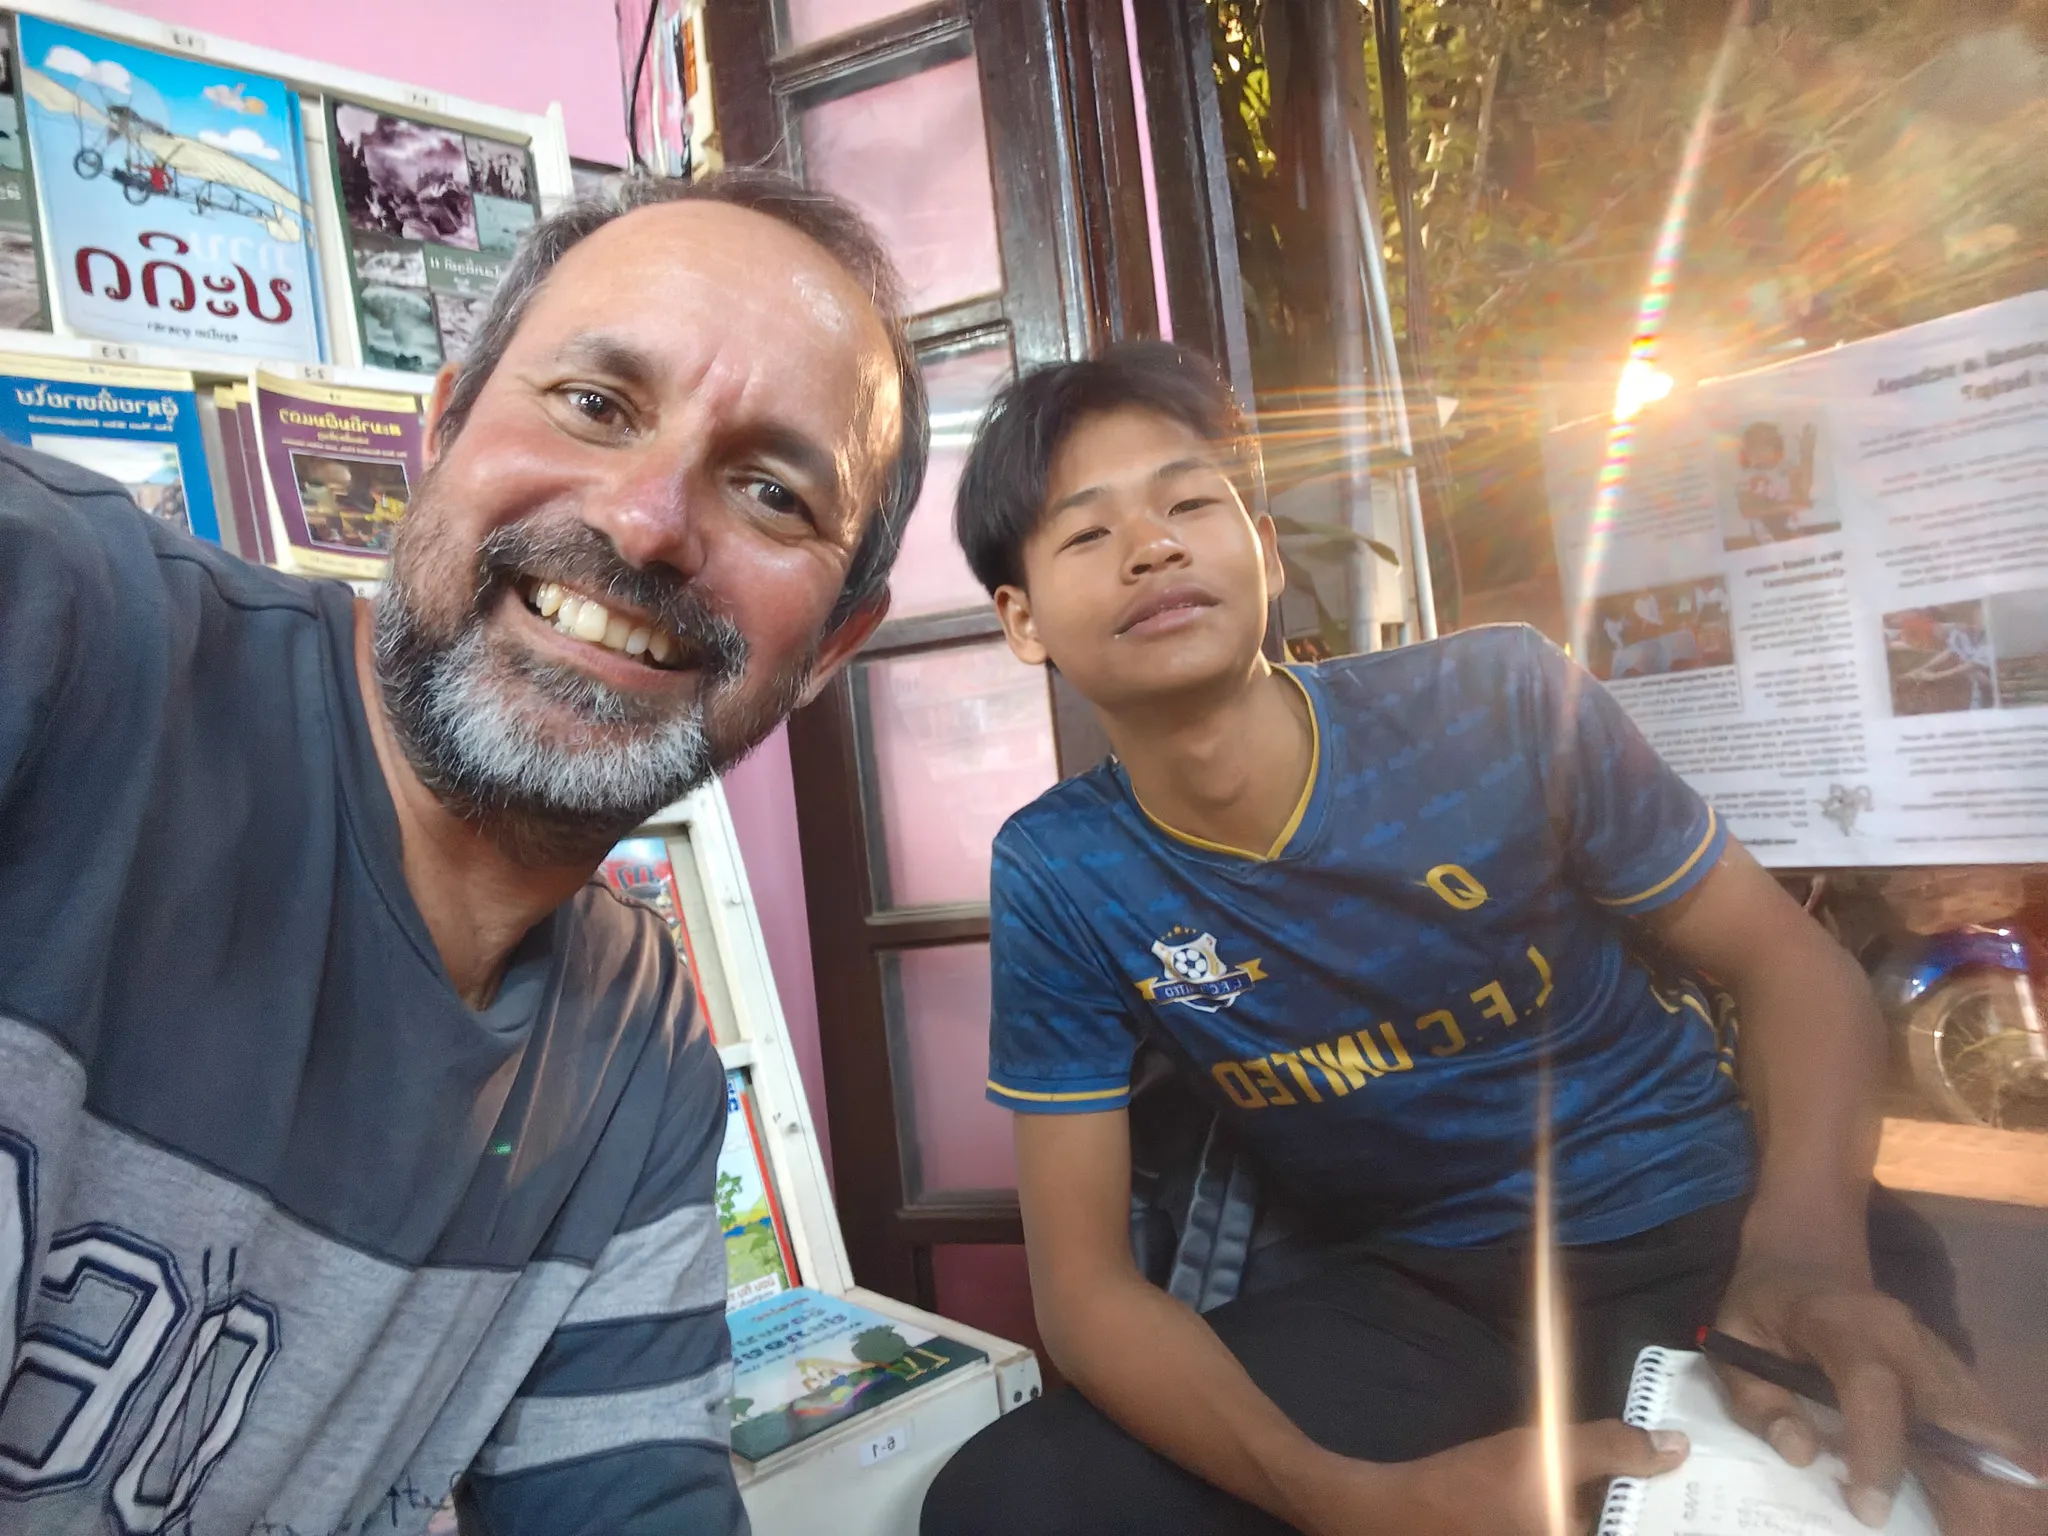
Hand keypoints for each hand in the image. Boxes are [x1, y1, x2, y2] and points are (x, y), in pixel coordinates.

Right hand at [1285, 1421, 1688, 1535]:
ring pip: (1594, 1527)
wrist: (1390, 1515)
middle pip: (1619, 1529)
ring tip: (1639, 1477)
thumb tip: (1677, 1446)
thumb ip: (1612, 1448)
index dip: (1673, 1515)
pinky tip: (1590, 1492)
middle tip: (1673, 1477)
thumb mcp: (1543, 1454)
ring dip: (1616, 1509)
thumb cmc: (1469, 1487)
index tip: (1698, 1495)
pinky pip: (1569, 1527)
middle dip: (1649, 1509)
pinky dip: (1585, 1515)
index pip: (1645, 1530)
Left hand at [1714, 1258, 2046, 1532]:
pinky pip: (1973, 1413)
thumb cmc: (1761, 1306)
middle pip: (1944, 1408)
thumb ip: (1757, 1400)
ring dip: (1976, 1469)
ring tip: (1962, 1517)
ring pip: (1972, 1415)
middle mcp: (1899, 1331)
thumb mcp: (1732, 1342)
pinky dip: (1976, 1454)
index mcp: (1839, 1321)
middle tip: (1949, 1527)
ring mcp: (1930, 1344)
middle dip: (1954, 1474)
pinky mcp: (1946, 1361)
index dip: (1877, 1450)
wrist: (1801, 1260)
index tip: (1869, 1508)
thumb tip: (1800, 1453)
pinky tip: (1967, 1490)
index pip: (1872, 1387)